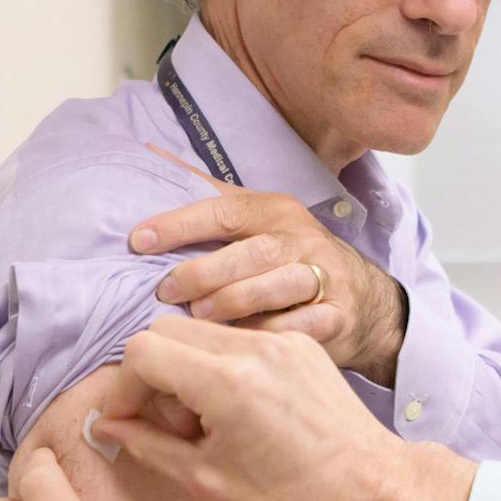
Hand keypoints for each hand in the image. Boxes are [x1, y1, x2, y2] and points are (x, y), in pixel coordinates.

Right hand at [93, 317, 476, 500]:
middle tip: (168, 424)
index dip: (123, 388)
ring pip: (200, 331)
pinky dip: (220, 366)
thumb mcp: (207, 480)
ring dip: (185, 368)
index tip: (127, 420)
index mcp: (226, 381)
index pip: (142, 351)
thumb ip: (147, 444)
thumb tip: (107, 424)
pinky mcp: (299, 344)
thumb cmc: (296, 500)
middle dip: (152, 374)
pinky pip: (238, 339)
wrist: (374, 492)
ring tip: (204, 422)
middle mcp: (252, 346)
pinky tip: (236, 412)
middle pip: (166, 330)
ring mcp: (280, 340)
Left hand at [134, 152, 407, 385]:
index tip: (139, 241)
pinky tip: (239, 346)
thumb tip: (151, 155)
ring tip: (199, 316)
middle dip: (205, 271)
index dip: (180, 224)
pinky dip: (268, 335)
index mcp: (276, 212)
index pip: (225, 210)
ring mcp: (326, 277)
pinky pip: (301, 327)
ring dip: (234, 302)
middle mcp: (303, 240)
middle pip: (253, 251)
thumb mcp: (256, 223)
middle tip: (165, 292)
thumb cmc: (289, 260)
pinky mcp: (338, 316)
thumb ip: (209, 200)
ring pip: (278, 286)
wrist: (362, 300)